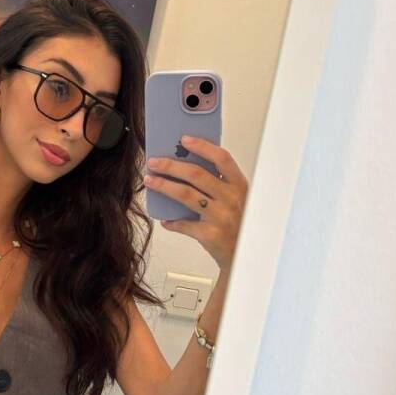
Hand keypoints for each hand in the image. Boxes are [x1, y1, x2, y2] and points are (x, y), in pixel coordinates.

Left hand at [144, 135, 248, 273]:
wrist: (244, 255)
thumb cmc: (238, 223)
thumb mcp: (235, 198)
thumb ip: (217, 183)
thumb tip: (183, 167)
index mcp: (239, 185)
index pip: (221, 158)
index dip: (202, 147)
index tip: (184, 139)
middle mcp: (231, 199)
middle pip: (196, 174)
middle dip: (171, 165)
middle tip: (154, 162)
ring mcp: (221, 217)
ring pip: (186, 195)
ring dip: (164, 186)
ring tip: (150, 181)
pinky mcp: (210, 235)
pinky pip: (184, 224)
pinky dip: (172, 221)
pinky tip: (164, 218)